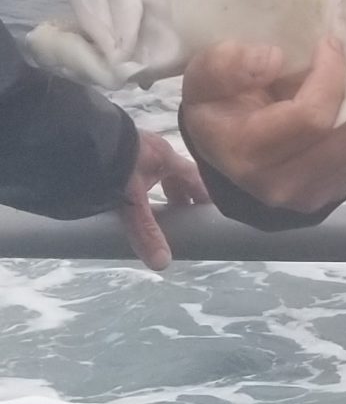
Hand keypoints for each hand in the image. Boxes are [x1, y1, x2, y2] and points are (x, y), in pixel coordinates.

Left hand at [118, 130, 209, 271]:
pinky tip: (125, 195)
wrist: (77, 140)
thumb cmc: (114, 166)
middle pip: (174, 175)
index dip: (203, 195)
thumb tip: (163, 264)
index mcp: (166, 158)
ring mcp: (132, 147)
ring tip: (153, 210)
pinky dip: (135, 183)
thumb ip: (146, 231)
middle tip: (181, 219)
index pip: (195, 177)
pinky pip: (133, 168)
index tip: (209, 213)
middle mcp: (153, 150)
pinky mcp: (112, 149)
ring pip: (152, 171)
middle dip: (179, 196)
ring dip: (156, 189)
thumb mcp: (133, 202)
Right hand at [179, 38, 345, 216]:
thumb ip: (226, 64)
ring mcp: (307, 195)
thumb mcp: (204, 77)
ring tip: (343, 85)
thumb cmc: (216, 107)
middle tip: (344, 63)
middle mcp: (279, 183)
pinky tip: (340, 109)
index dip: (330, 74)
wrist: (223, 152)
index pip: (311, 115)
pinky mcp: (329, 195)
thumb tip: (272, 59)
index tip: (328, 44)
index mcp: (245, 152)